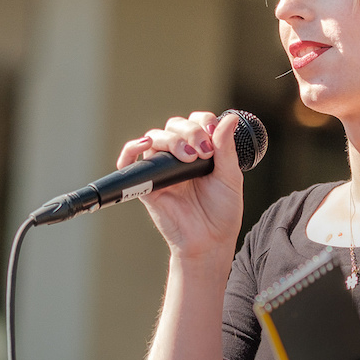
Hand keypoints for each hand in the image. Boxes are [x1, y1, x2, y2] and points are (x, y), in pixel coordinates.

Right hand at [115, 112, 243, 259]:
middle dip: (190, 132)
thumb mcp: (230, 177)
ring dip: (171, 140)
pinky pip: (128, 162)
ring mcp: (161, 169)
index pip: (195, 122)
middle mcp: (178, 156)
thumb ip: (226, 148)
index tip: (213, 134)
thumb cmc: (222, 212)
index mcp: (199, 151)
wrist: (211, 241)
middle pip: (174, 126)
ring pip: (154, 137)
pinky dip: (130, 149)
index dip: (203, 122)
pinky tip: (144, 144)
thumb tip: (230, 118)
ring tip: (188, 157)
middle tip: (203, 152)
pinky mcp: (146, 185)